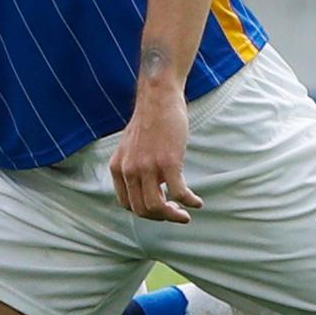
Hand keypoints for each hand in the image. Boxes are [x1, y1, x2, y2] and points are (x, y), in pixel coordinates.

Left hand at [110, 80, 198, 222]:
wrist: (158, 97)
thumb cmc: (150, 118)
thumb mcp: (130, 146)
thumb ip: (132, 165)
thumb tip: (146, 185)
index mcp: (118, 168)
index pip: (127, 204)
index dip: (144, 211)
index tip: (159, 208)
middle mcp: (129, 171)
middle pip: (142, 210)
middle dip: (160, 217)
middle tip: (175, 215)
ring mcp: (148, 168)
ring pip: (157, 207)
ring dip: (173, 216)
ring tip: (185, 215)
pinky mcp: (169, 162)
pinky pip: (179, 192)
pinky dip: (189, 201)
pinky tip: (197, 202)